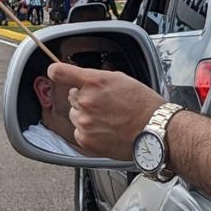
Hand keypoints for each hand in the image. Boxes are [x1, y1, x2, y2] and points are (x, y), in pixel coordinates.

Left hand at [48, 62, 163, 160]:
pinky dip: (89, 131)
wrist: (155, 130)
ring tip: (108, 119)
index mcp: (94, 81)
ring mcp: (84, 122)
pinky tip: (106, 130)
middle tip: (104, 104)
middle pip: (71, 96)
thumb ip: (95, 78)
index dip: (56, 71)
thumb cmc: (142, 104)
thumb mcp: (120, 79)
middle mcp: (86, 101)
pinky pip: (79, 131)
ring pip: (75, 114)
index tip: (54, 72)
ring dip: (86, 115)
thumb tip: (81, 80)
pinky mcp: (85, 139)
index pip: (60, 72)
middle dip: (84, 98)